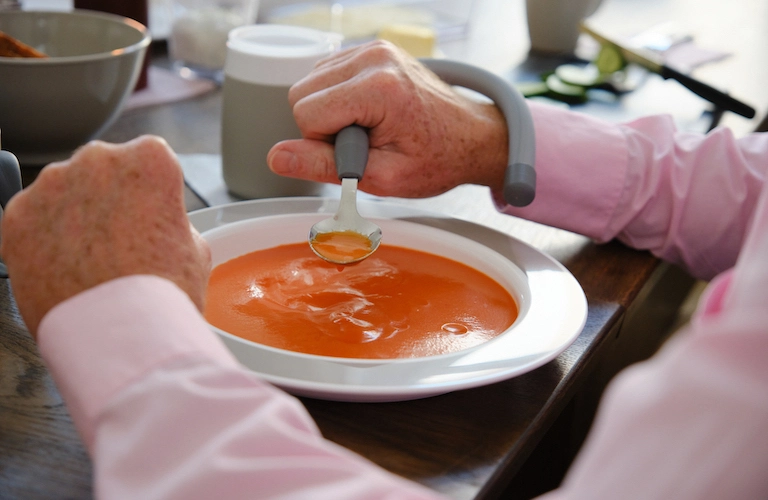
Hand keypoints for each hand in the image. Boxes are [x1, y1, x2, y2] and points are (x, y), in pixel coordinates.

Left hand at [0, 136, 210, 335]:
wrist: (118, 337)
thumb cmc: (161, 295)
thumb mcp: (194, 247)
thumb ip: (170, 219)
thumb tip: (151, 223)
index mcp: (149, 159)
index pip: (149, 158)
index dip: (152, 191)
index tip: (150, 214)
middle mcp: (96, 159)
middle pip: (102, 170)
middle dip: (109, 198)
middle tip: (121, 241)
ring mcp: (50, 186)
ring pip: (62, 192)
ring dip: (73, 216)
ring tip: (90, 261)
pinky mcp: (14, 217)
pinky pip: (30, 219)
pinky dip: (42, 239)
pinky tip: (64, 267)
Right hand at [268, 41, 509, 197]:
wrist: (471, 138)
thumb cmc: (437, 159)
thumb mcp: (381, 177)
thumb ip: (324, 165)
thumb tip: (277, 157)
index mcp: (379, 87)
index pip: (306, 114)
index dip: (325, 145)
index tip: (361, 153)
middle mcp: (374, 57)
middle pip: (302, 93)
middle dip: (323, 127)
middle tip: (365, 143)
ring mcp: (374, 48)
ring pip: (310, 83)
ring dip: (330, 113)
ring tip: (370, 129)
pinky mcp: (372, 50)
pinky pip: (327, 75)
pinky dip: (338, 99)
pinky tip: (368, 114)